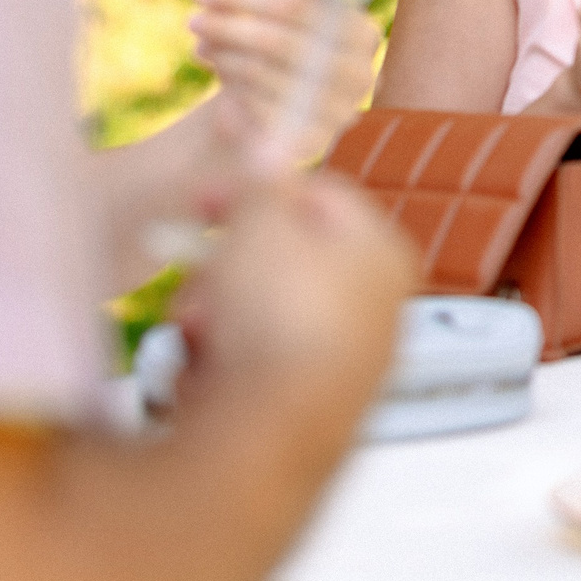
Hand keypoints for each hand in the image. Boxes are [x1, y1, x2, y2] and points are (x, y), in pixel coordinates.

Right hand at [172, 174, 414, 433]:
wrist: (272, 433)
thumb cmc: (283, 318)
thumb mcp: (263, 221)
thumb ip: (261, 182)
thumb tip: (266, 146)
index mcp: (382, 253)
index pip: (321, 197)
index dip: (257, 188)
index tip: (204, 196)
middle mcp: (371, 311)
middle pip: (280, 261)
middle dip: (224, 266)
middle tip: (199, 274)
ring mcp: (336, 366)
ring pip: (253, 317)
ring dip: (211, 318)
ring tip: (201, 330)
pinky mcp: (297, 413)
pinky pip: (242, 370)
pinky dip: (214, 369)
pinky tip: (204, 380)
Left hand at [189, 0, 377, 165]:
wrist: (271, 110)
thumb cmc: (278, 47)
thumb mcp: (285, 15)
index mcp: (363, 34)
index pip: (306, 9)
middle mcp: (361, 75)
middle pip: (286, 44)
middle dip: (232, 28)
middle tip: (193, 19)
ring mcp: (339, 114)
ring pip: (268, 77)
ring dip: (226, 56)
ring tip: (202, 44)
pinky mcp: (309, 144)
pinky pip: (260, 113)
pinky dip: (232, 90)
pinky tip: (219, 71)